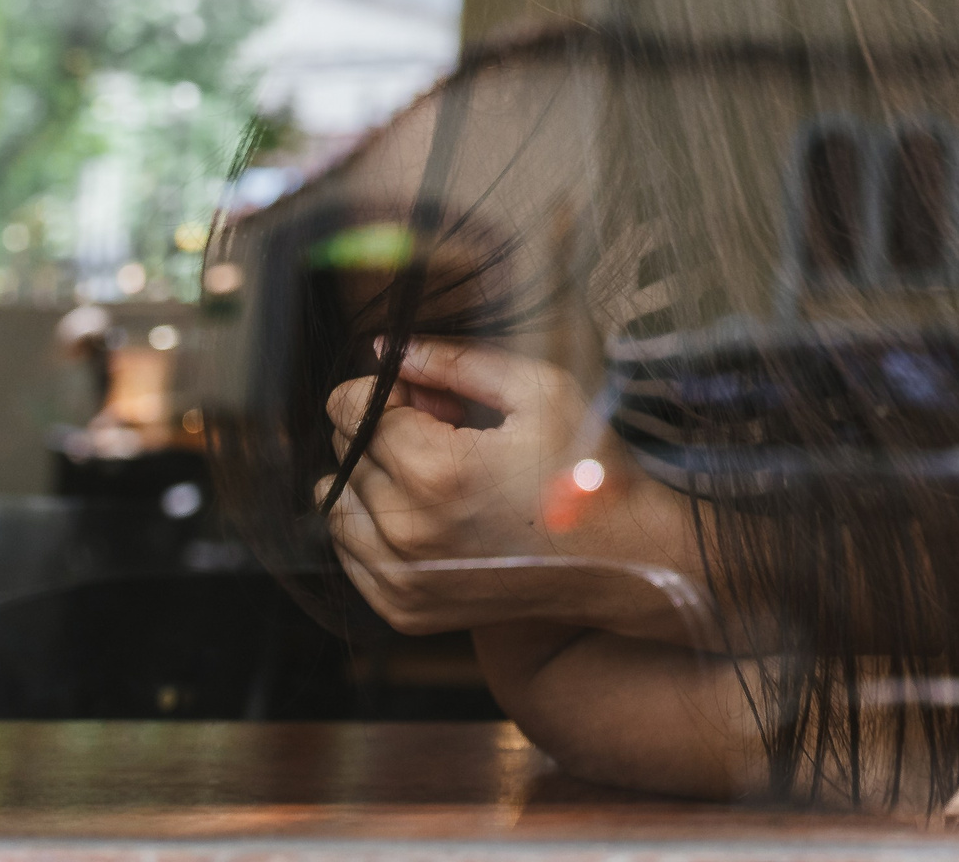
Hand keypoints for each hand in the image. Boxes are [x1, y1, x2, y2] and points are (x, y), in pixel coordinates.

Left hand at [317, 339, 701, 639]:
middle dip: (386, 431)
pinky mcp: (404, 609)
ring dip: (374, 482)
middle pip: (344, 451)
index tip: (436, 401)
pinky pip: (351, 554)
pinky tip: (432, 518)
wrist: (621, 558)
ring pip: (337, 505)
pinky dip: (376, 530)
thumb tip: (388, 349)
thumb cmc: (586, 467)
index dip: (391, 389)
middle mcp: (406, 531)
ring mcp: (401, 579)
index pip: (347, 407)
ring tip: (439, 480)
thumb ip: (456, 361)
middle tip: (450, 436)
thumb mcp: (539, 391)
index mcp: (435, 470)